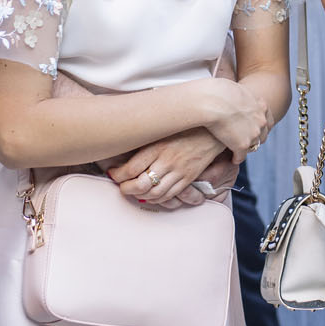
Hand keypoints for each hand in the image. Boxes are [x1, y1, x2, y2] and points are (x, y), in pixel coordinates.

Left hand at [108, 127, 229, 206]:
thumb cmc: (184, 126)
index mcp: (157, 145)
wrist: (211, 129)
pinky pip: (170, 195)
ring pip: (155, 193)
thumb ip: (144, 138)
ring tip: (134, 192)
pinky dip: (157, 199)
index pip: (131, 167)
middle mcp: (167, 160)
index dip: (117, 175)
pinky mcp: (189, 177)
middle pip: (140, 184)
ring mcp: (179, 170)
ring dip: (141, 196)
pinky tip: (151, 194)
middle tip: (121, 186)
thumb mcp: (161, 128)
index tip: (113, 173)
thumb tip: (123, 143)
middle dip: (126, 189)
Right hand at [196, 78, 271, 162]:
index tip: (250, 129)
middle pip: (262, 136)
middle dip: (254, 139)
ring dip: (245, 148)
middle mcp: (261, 121)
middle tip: (243, 141)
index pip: (267, 121)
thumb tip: (234, 95)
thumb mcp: (236, 90)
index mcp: (261, 107)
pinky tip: (231, 158)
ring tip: (237, 151)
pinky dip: (236, 158)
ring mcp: (253, 134)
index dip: (259, 126)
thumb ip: (240, 96)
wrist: (212, 100)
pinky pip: (241, 157)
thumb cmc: (218, 91)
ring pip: (253, 147)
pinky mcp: (243, 145)